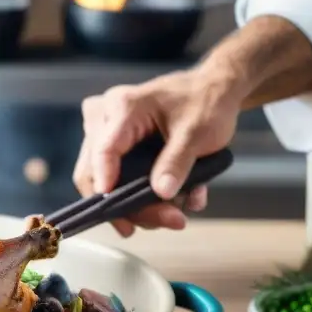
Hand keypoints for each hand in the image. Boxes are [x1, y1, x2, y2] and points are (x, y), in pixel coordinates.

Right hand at [73, 67, 242, 236]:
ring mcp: (105, 132)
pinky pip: (116, 179)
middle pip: (97, 173)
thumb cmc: (206, 102)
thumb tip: (162, 193)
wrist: (214, 90)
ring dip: (137, 206)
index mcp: (123, 107)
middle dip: (129, 205)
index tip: (122, 215)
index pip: (103, 151)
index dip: (108, 187)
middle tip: (167, 221)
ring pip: (104, 181)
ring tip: (175, 216)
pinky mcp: (114, 147)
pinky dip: (141, 196)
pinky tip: (174, 203)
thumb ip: (178, 162)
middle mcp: (105, 117)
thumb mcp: (198, 133)